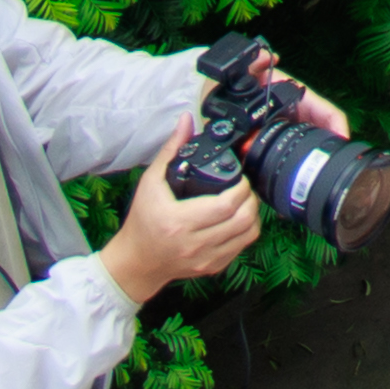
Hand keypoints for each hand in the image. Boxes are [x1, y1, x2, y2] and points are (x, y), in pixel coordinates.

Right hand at [105, 143, 264, 301]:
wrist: (136, 262)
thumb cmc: (142, 221)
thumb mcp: (150, 183)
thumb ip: (170, 150)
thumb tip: (186, 121)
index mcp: (179, 222)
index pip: (225, 206)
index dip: (241, 188)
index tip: (240, 177)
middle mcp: (194, 244)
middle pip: (242, 220)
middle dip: (251, 199)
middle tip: (245, 188)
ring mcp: (205, 259)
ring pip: (247, 235)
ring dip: (253, 215)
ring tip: (244, 202)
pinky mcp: (212, 267)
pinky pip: (241, 248)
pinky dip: (246, 231)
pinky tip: (238, 219)